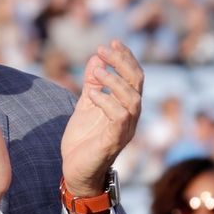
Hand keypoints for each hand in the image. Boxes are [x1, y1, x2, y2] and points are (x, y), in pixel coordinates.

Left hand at [60, 40, 142, 197]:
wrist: (76, 172)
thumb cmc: (83, 141)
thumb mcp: (86, 105)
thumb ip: (92, 84)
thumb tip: (96, 58)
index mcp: (125, 106)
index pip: (134, 77)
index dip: (126, 58)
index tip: (112, 42)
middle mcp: (130, 117)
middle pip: (137, 83)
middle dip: (122, 62)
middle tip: (103, 49)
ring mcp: (125, 129)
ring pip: (132, 99)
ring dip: (114, 81)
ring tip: (97, 71)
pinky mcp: (114, 140)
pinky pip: (119, 117)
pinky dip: (106, 101)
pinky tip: (92, 94)